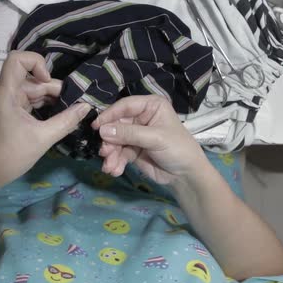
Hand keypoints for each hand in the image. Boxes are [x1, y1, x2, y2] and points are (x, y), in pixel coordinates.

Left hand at [0, 51, 91, 187]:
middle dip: (52, 88)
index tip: (48, 82)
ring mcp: (6, 98)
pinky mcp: (10, 106)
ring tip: (68, 111)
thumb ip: (67, 120)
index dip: (36, 63)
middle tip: (72, 105)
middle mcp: (3, 91)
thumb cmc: (12, 155)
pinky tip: (58, 114)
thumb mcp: (44, 137)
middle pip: (32, 76)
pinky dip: (44, 103)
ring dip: (51, 97)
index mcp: (5, 93)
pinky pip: (30, 97)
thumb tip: (86, 106)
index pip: (17, 59)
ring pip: (33, 87)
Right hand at [92, 95, 207, 183]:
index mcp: (150, 106)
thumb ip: (129, 134)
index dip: (110, 115)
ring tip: (110, 166)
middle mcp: (141, 117)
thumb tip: (102, 130)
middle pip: (116, 125)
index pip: (125, 106)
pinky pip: (118, 153)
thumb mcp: (155, 138)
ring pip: (115, 141)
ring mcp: (136, 134)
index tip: (96, 126)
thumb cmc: (178, 149)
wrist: (186, 176)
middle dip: (109, 140)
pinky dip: (114, 162)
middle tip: (104, 152)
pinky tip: (114, 171)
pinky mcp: (132, 150)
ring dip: (110, 154)